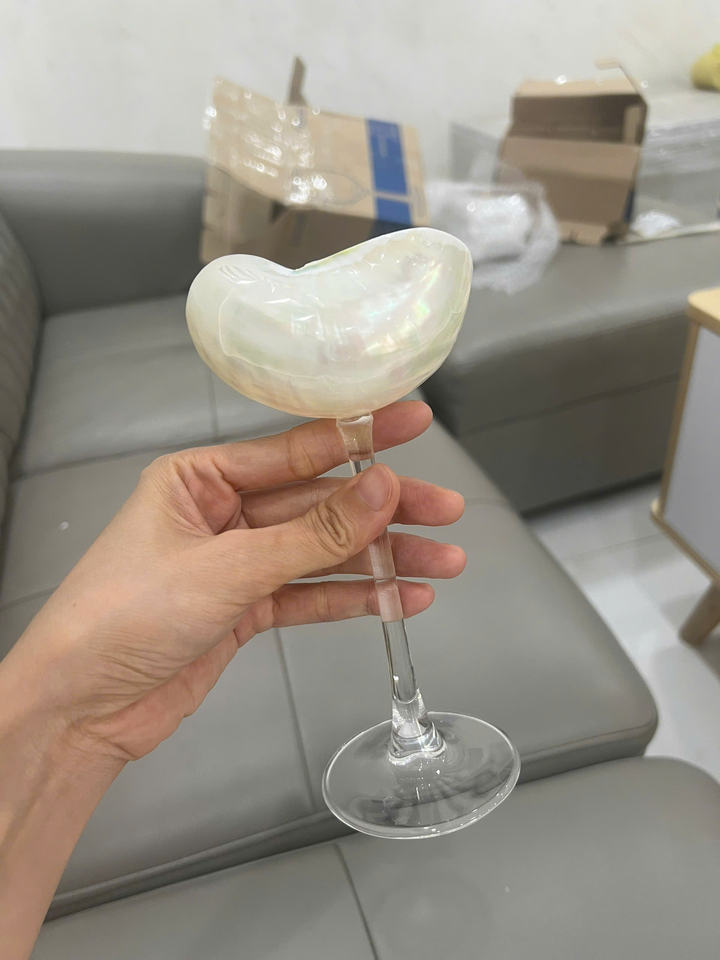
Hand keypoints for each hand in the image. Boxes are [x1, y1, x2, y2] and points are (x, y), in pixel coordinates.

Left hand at [7, 401, 464, 763]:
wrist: (80, 709)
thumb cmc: (125, 616)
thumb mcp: (227, 568)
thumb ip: (312, 535)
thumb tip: (384, 490)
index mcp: (200, 478)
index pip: (295, 450)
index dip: (360, 438)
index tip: (413, 423)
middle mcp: (221, 513)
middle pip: (320, 505)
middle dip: (385, 511)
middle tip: (446, 512)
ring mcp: (236, 564)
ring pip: (323, 553)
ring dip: (382, 560)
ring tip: (444, 563)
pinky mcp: (245, 610)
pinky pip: (310, 595)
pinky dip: (354, 599)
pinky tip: (401, 599)